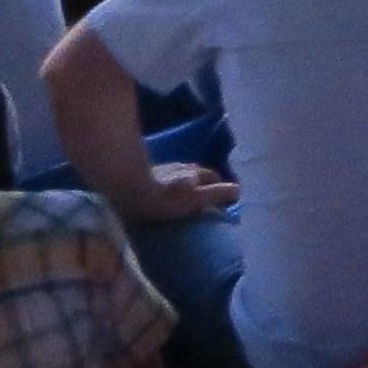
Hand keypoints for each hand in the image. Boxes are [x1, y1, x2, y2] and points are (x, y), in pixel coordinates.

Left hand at [118, 164, 237, 223]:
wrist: (128, 188)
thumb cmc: (165, 198)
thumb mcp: (196, 199)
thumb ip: (218, 194)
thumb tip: (239, 191)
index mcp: (196, 172)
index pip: (215, 177)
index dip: (221, 187)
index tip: (224, 201)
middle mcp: (183, 167)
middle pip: (199, 174)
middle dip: (206, 184)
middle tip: (207, 200)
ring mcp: (166, 169)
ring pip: (183, 175)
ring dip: (189, 184)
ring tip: (187, 198)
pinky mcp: (150, 174)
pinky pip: (167, 179)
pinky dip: (173, 185)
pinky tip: (166, 195)